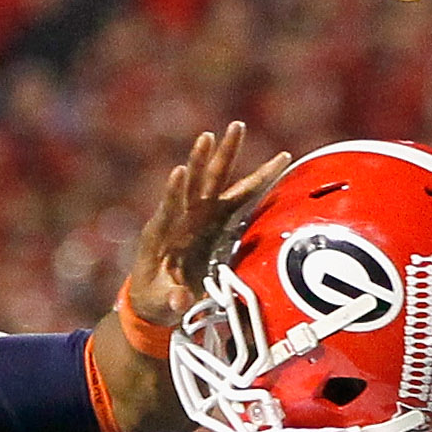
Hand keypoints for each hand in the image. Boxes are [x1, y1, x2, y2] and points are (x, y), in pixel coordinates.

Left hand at [123, 123, 290, 333]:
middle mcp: (181, 216)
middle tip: (217, 133)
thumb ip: (171, 301)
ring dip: (225, 155)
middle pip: (194, 182)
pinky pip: (237, 197)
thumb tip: (180, 303)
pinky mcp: (214, 220)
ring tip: (236, 127)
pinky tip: (275, 164)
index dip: (174, 192)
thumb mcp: (161, 303)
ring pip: (215, 181)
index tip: (179, 172)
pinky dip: (254, 181)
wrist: (157, 295)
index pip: (169, 208)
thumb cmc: (157, 298)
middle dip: (205, 157)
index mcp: (162, 234)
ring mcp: (198, 215)